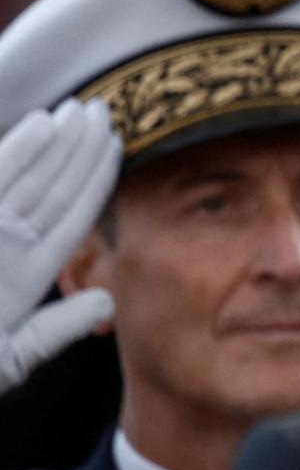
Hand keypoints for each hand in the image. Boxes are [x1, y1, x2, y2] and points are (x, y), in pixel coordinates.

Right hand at [0, 99, 119, 392]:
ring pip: (30, 178)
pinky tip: (42, 123)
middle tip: (105, 110)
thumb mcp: (10, 359)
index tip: (117, 146)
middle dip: (81, 150)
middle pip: (55, 189)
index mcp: (26, 276)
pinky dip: (18, 151)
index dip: (97, 182)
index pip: (73, 218)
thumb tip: (105, 303)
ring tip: (85, 110)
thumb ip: (54, 331)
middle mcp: (6, 246)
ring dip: (58, 142)